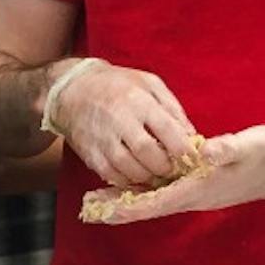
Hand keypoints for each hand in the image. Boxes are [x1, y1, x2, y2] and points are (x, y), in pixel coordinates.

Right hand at [44, 60, 197, 188]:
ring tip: (156, 173)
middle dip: (166, 166)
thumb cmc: (116, 85)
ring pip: (131, 169)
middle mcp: (120, 120)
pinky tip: (136, 175)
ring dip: (149, 177)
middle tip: (172, 168)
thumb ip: (172, 107)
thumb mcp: (149, 83)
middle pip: (148, 153)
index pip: (166, 130)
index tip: (191, 157)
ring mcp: (103, 139)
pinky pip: (113, 176)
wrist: (72, 88)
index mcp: (138, 100)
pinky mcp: (90, 154)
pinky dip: (129, 181)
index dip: (182, 149)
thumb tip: (191, 135)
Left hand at [81, 125, 264, 223]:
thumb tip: (204, 152)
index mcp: (198, 188)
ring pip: (152, 198)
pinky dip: (141, 188)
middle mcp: (191, 194)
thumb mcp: (249, 147)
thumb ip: (227, 150)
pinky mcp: (196, 182)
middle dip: (118, 206)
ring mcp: (193, 190)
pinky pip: (162, 189)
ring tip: (95, 198)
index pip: (155, 202)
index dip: (127, 206)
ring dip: (125, 198)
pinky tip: (126, 182)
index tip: (102, 211)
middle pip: (147, 204)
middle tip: (86, 207)